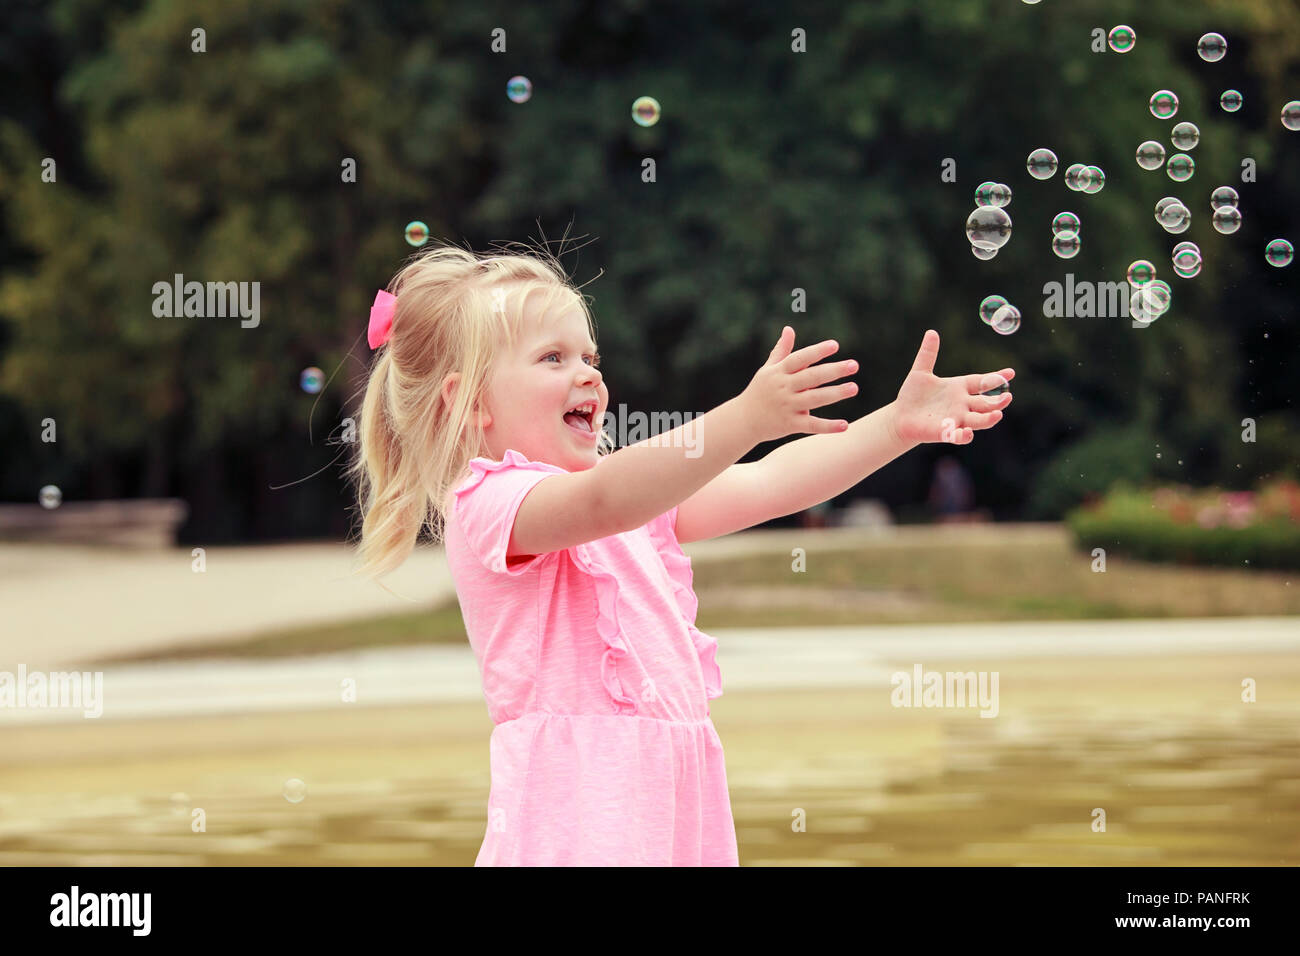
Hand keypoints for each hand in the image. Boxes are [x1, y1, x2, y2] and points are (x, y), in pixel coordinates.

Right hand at [738, 326, 858, 443]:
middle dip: (833, 371)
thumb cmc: (759, 392)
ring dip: (835, 394)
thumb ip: (781, 350)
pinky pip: (811, 425)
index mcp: (779, 372)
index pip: (800, 359)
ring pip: (814, 399)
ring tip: (854, 388)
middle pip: (811, 377)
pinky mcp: (789, 424)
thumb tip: (789, 328)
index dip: (817, 351)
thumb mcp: (767, 370)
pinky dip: (828, 426)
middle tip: (854, 365)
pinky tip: (844, 425)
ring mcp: (787, 406)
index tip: (835, 345)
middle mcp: (783, 388)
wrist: (742, 420)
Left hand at [890, 330, 1013, 444]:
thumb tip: (931, 332)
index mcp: (959, 388)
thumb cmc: (912, 395)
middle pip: (986, 404)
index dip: (996, 378)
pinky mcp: (944, 432)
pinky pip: (958, 436)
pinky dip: (963, 435)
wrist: (900, 417)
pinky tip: (967, 432)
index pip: (982, 382)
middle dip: (998, 402)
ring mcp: (955, 419)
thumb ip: (928, 354)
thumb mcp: (920, 372)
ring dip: (988, 419)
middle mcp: (962, 404)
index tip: (1011, 372)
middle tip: (1008, 397)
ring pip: (978, 421)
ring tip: (998, 415)